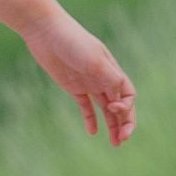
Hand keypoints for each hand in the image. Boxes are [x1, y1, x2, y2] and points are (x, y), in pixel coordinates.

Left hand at [21, 9, 136, 146]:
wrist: (46, 31)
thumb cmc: (72, 41)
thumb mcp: (94, 59)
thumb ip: (109, 78)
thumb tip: (123, 99)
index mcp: (112, 71)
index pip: (128, 95)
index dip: (126, 107)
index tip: (113, 108)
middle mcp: (103, 78)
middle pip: (120, 105)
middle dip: (124, 123)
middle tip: (122, 141)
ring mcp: (88, 83)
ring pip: (105, 109)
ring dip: (112, 126)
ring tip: (116, 144)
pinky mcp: (73, 87)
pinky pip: (86, 107)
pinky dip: (91, 119)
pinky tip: (93, 132)